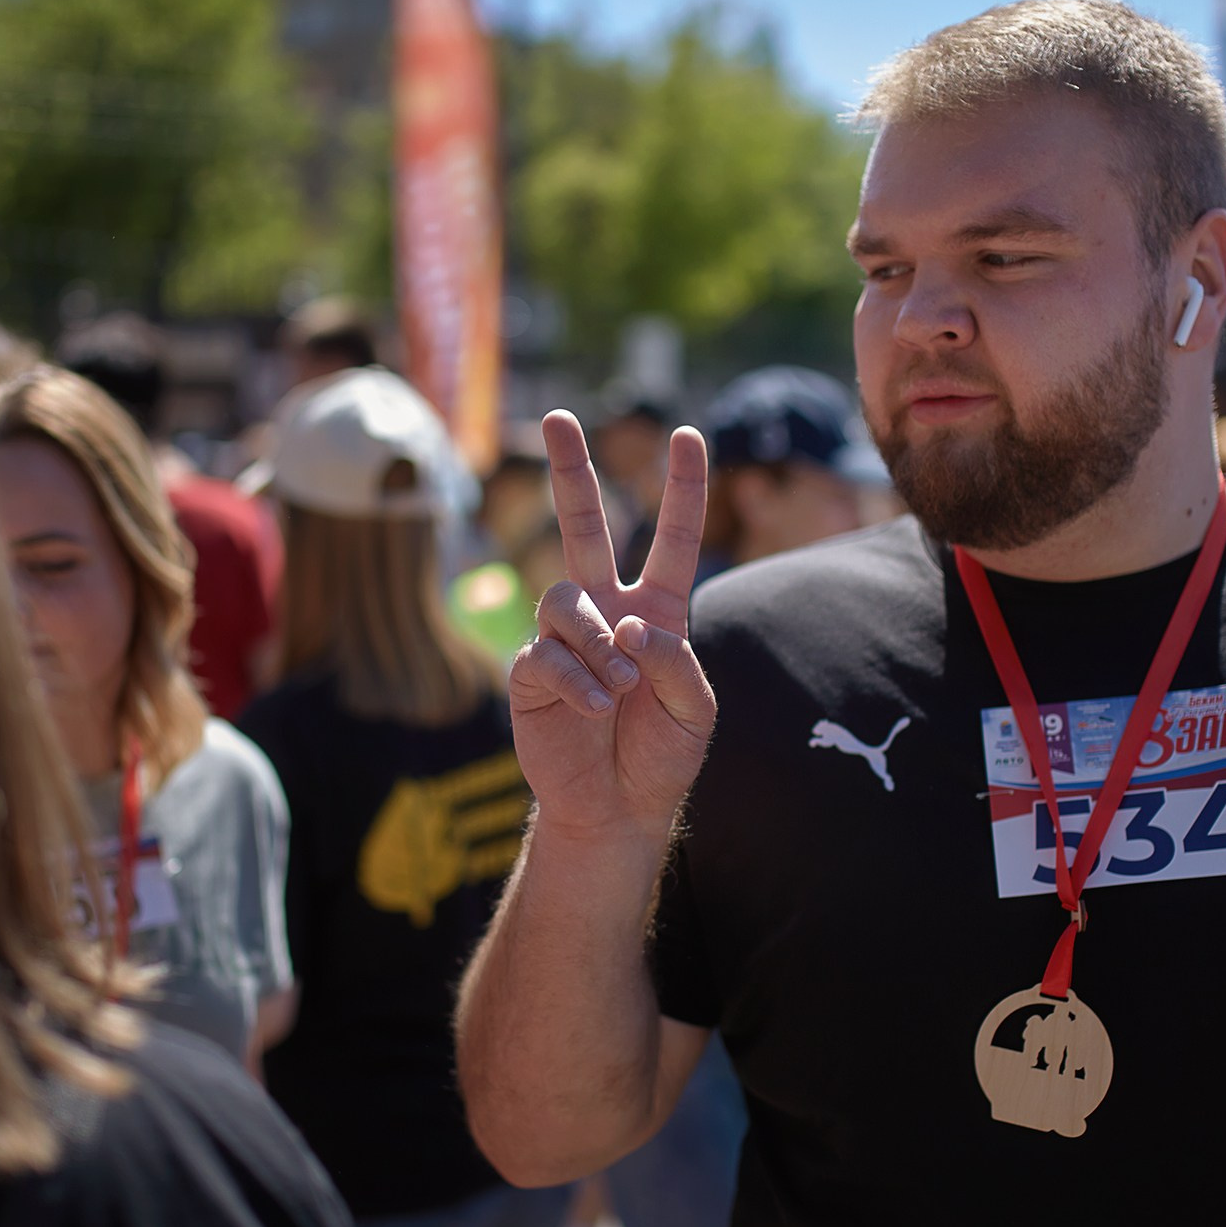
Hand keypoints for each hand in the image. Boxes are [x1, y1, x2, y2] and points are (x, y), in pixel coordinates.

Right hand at [509, 412, 714, 839]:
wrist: (618, 809)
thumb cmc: (661, 757)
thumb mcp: (695, 710)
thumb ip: (675, 662)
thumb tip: (628, 622)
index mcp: (657, 610)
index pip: (672, 537)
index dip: (682, 488)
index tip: (689, 434)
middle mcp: (607, 611)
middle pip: (584, 526)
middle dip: (571, 472)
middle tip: (559, 418)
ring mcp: (565, 638)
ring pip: (565, 597)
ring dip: (596, 640)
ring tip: (620, 688)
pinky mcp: (530, 672)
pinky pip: (545, 652)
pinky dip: (577, 678)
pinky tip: (599, 708)